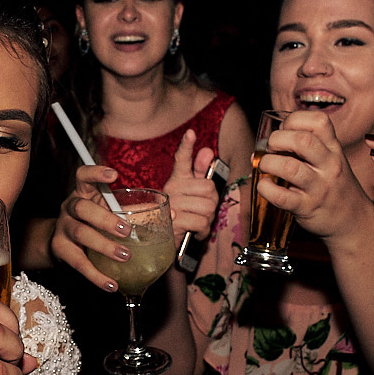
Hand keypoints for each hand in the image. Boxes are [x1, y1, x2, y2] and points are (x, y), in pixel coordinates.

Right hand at [49, 164, 133, 290]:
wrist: (61, 241)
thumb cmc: (93, 223)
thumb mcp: (110, 212)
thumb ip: (135, 212)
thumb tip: (171, 215)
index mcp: (85, 193)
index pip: (84, 175)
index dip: (96, 173)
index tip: (114, 176)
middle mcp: (70, 207)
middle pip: (82, 208)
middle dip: (105, 219)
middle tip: (126, 230)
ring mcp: (63, 228)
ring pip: (80, 234)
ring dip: (104, 246)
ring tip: (125, 256)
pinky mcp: (60, 249)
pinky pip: (78, 263)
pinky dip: (96, 275)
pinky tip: (111, 284)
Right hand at [162, 129, 219, 243]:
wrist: (162, 241)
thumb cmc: (180, 214)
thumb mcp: (190, 193)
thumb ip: (199, 172)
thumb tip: (207, 150)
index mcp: (177, 179)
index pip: (181, 159)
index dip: (187, 146)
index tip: (191, 133)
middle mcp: (171, 189)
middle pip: (208, 188)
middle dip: (212, 203)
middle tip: (202, 210)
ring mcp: (170, 205)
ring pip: (207, 207)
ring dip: (208, 219)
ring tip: (197, 221)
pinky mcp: (172, 222)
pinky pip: (201, 222)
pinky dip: (203, 230)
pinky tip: (195, 231)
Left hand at [259, 110, 373, 241]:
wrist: (353, 221)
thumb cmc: (334, 187)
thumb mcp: (329, 162)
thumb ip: (307, 148)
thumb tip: (266, 142)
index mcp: (334, 149)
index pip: (319, 121)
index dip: (295, 120)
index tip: (283, 128)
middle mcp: (330, 165)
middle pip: (303, 140)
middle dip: (277, 139)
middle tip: (269, 147)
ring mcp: (319, 187)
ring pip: (290, 167)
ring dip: (268, 163)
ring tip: (263, 166)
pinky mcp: (307, 208)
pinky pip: (282, 197)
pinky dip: (266, 189)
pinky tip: (264, 185)